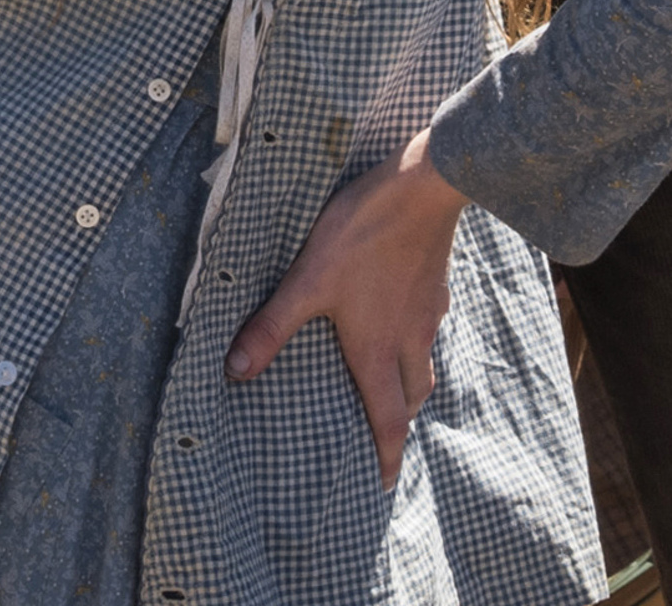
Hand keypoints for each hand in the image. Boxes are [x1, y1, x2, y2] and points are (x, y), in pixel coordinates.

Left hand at [228, 129, 471, 488]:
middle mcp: (407, 339)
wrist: (421, 189)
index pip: (387, 418)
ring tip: (392, 385)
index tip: (386, 481)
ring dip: (409, 384)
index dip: (387, 454)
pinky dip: (416, 341)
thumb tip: (236, 371)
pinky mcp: (435, 285)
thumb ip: (272, 326)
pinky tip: (401, 320)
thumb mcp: (307, 281)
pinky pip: (429, 328)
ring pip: (423, 363)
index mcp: (376, 349)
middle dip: (399, 422)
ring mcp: (427, 312)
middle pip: (411, 397)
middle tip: (385, 436)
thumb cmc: (362, 236)